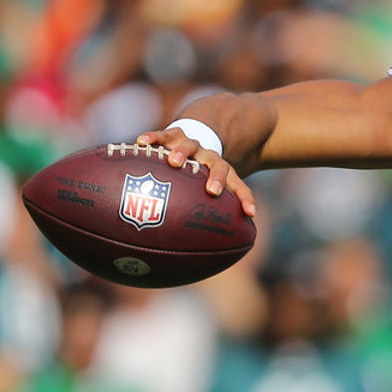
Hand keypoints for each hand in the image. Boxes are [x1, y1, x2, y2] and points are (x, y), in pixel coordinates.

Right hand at [135, 128, 255, 217]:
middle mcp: (208, 158)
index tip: (250, 213)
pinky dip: (153, 137)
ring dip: (184, 152)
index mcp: (221, 172)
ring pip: (190, 145)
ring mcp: (191, 144)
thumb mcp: (199, 196)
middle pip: (217, 165)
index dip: (245, 198)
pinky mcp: (171, 134)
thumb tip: (181, 257)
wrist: (192, 139)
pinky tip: (141, 142)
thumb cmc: (193, 177)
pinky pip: (162, 134)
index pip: (237, 185)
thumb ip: (195, 220)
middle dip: (216, 177)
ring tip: (173, 161)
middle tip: (212, 191)